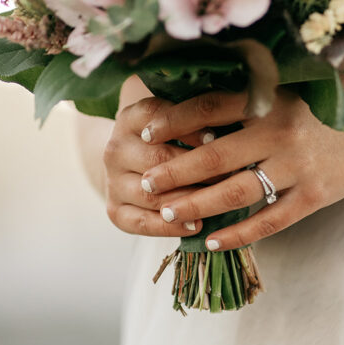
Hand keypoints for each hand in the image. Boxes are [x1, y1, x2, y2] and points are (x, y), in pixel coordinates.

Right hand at [103, 97, 218, 237]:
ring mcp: (112, 181)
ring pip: (151, 194)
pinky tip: (196, 225)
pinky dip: (170, 227)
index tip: (217, 138)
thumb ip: (197, 118)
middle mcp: (116, 148)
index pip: (157, 117)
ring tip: (218, 201)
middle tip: (230, 175)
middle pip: (157, 158)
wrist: (130, 163)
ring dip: (187, 200)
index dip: (188, 128)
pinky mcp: (114, 210)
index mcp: (131, 118)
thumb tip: (228, 128)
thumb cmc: (169, 138)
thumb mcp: (178, 120)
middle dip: (196, 168)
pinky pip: (141, 223)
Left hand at [134, 78, 343, 250]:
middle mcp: (282, 132)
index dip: (173, 121)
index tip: (144, 132)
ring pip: (236, 194)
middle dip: (174, 171)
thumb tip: (196, 104)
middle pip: (214, 156)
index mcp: (272, 98)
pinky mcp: (317, 196)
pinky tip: (212, 241)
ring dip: (197, 206)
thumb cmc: (337, 98)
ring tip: (168, 213)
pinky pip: (270, 221)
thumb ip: (252, 91)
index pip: (209, 108)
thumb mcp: (295, 82)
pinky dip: (239, 234)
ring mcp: (300, 168)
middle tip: (144, 183)